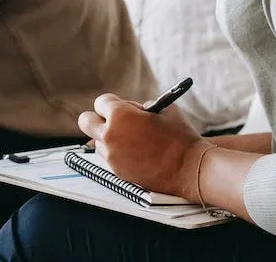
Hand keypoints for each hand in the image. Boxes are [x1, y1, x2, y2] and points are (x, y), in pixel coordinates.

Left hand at [78, 94, 211, 200]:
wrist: (189, 168)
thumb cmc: (179, 137)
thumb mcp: (164, 108)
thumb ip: (142, 107)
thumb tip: (134, 110)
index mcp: (120, 115)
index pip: (101, 102)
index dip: (113, 103)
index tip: (121, 107)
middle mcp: (110, 135)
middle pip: (86, 121)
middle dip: (97, 118)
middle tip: (113, 120)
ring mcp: (112, 156)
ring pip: (97, 141)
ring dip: (108, 138)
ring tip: (132, 140)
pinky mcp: (118, 172)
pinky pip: (110, 158)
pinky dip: (118, 153)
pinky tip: (137, 153)